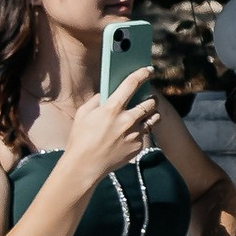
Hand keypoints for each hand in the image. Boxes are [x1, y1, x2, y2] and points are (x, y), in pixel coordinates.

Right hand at [64, 68, 158, 183]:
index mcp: (112, 109)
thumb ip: (98, 99)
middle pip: (150, 102)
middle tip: (148, 97)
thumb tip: (108, 92)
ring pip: (154, 117)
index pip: (132, 84)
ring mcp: (135, 134)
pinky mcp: (138, 146)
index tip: (148, 70)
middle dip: (151, 98)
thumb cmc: (81, 138)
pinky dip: (141, 130)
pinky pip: (146, 133)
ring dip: (151, 113)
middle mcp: (127, 120)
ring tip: (145, 113)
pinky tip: (132, 132)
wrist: (85, 165)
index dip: (142, 74)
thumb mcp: (84, 113)